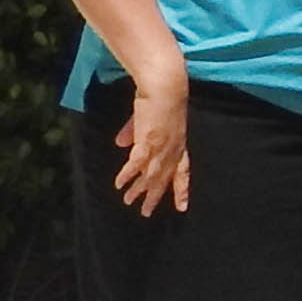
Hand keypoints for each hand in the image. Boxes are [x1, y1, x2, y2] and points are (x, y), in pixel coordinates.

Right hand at [113, 75, 191, 214]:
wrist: (166, 87)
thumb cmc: (158, 99)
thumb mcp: (146, 119)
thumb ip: (134, 133)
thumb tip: (120, 145)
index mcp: (179, 144)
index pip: (182, 172)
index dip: (181, 189)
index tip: (182, 206)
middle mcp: (173, 149)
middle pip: (165, 179)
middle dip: (156, 196)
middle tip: (146, 212)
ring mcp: (161, 146)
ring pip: (151, 175)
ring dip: (139, 190)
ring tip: (130, 203)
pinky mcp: (148, 141)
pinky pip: (136, 163)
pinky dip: (128, 175)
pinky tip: (119, 185)